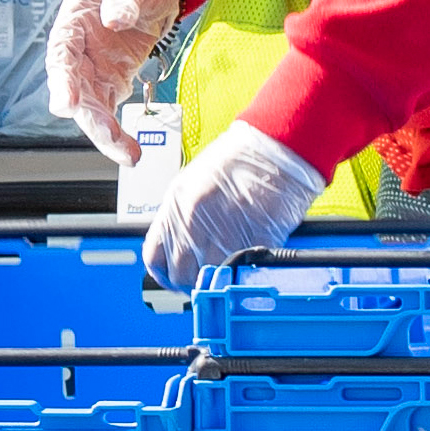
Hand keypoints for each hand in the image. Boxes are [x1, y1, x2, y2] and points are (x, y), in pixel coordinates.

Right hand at [46, 0, 184, 165]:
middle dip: (89, 116)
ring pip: (92, 106)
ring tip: (129, 155)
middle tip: (108, 137)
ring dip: (106, 133)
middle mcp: (79, 48)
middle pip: (76, 87)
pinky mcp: (114, 77)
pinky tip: (131, 150)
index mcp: (75, 19)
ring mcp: (95, 65)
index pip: (62, 52)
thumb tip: (116, 18)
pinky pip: (111, 108)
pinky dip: (119, 130)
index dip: (62, 79)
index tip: (67, 103)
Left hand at [145, 124, 327, 289]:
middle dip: (191, 281)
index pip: (154, 257)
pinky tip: (245, 260)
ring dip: (217, 278)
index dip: (164, 273)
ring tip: (226, 268)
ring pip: (209, 277)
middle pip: (180, 274)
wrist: (275, 149)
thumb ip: (181, 215)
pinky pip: (239, 270)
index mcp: (176, 204)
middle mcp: (194, 220)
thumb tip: (178, 244)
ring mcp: (223, 232)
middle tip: (203, 277)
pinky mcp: (252, 240)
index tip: (173, 276)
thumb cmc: (240, 160)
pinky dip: (241, 270)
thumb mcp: (194, 183)